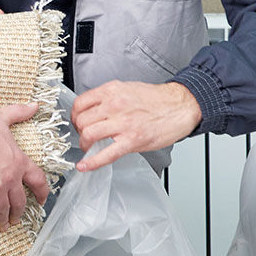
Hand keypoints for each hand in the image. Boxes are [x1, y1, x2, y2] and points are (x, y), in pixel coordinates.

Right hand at [0, 104, 49, 231]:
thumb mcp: (2, 117)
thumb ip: (20, 112)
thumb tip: (35, 105)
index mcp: (19, 160)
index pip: (38, 181)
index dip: (42, 193)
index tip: (41, 201)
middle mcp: (11, 176)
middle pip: (20, 202)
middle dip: (18, 213)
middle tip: (15, 219)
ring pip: (4, 210)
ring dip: (3, 220)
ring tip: (2, 225)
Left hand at [71, 81, 201, 171]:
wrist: (181, 105)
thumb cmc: (156, 99)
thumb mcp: (127, 89)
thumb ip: (108, 98)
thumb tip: (92, 111)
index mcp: (111, 91)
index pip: (80, 104)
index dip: (75, 116)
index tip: (77, 122)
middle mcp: (114, 105)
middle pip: (81, 121)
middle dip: (79, 131)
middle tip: (84, 135)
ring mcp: (123, 123)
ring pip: (88, 135)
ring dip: (85, 144)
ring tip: (89, 147)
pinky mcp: (132, 140)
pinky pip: (106, 154)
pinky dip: (92, 162)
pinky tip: (84, 165)